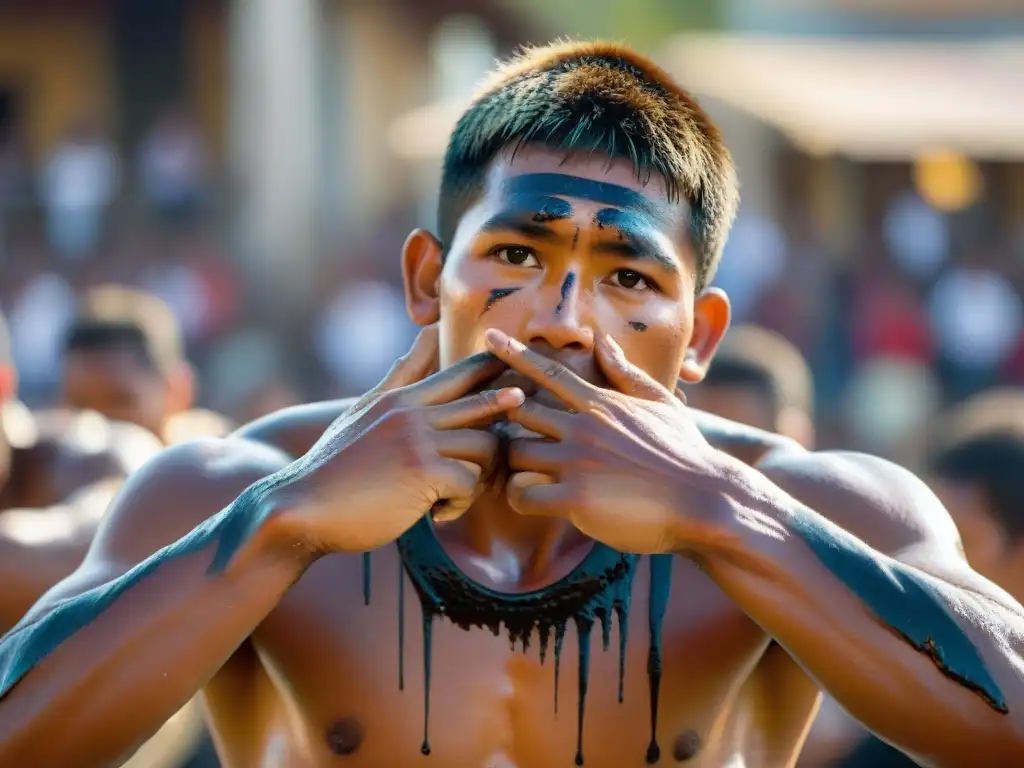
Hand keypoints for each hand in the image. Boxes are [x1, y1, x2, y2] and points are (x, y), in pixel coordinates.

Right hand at [283, 326, 523, 553]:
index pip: (461, 373)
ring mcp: (418, 440)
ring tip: (455, 494)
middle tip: (521, 427)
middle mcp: (412, 412)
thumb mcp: (363, 412)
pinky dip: (458, 504)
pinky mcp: (423, 473)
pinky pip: (468, 483)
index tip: (519, 377)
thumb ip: (399, 377)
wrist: (299, 509)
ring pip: (484, 446)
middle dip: (509, 416)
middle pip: (484, 403)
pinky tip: (436, 514)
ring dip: (478, 476)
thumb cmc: (335, 467)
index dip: (496, 370)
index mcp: (401, 398)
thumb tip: (427, 334)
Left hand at [485, 329, 756, 554]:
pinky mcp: (576, 499)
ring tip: (523, 476)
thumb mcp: (661, 403)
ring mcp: (578, 461)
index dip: (515, 354)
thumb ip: (625, 373)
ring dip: (512, 465)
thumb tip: (601, 341)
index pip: (548, 372)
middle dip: (507, 423)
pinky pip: (523, 493)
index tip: (489, 338)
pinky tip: (532, 502)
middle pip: (519, 411)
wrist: (707, 501)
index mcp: (602, 404)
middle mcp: (585, 427)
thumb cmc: (685, 454)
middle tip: (508, 439)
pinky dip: (519, 497)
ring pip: (515, 453)